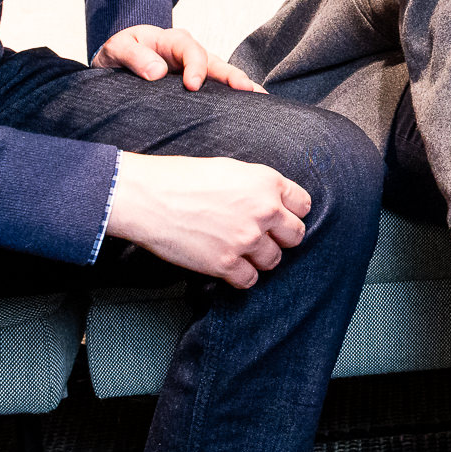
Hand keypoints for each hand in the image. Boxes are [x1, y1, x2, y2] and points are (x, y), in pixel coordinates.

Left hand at [95, 25, 265, 93]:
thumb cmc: (118, 53)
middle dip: (232, 76)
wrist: (114, 65)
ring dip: (240, 88)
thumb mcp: (117, 48)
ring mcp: (196, 71)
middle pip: (216, 62)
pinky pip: (216, 92)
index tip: (192, 85)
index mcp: (171, 41)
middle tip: (246, 89)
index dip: (195, 66)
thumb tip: (157, 72)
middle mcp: (189, 54)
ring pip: (221, 77)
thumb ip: (134, 56)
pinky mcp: (196, 89)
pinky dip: (232, 100)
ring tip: (261, 101)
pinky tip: (248, 111)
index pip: (190, 49)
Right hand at [104, 152, 309, 286]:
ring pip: (274, 260)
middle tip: (261, 237)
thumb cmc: (182, 178)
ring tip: (239, 250)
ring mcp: (247, 239)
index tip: (278, 218)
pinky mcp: (226, 263)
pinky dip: (241, 276)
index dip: (289, 212)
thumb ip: (257, 187)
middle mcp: (264, 211)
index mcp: (266, 182)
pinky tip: (227, 264)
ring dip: (259, 258)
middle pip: (295, 235)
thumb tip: (273, 203)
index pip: (302, 205)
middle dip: (280, 237)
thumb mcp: (230, 170)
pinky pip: (250, 280)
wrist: (148, 197)